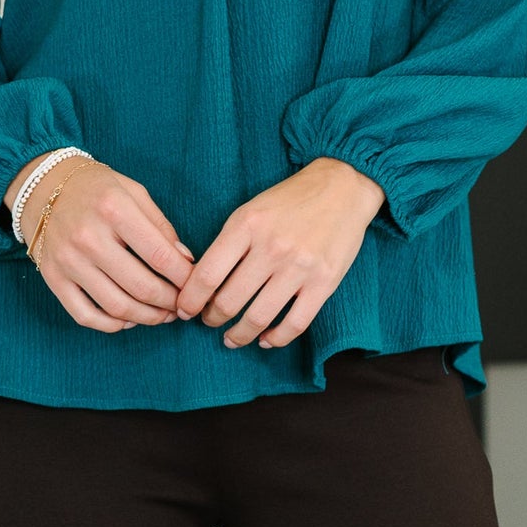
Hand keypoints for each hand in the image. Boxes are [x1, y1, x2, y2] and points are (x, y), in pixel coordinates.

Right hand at [6, 153, 193, 332]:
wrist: (40, 187)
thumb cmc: (94, 188)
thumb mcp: (133, 192)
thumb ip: (161, 226)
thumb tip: (186, 261)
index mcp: (113, 209)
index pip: (160, 255)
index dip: (185, 278)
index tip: (195, 285)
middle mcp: (88, 238)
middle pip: (142, 286)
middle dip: (171, 302)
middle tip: (183, 305)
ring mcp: (68, 261)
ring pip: (117, 307)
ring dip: (148, 318)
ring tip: (163, 315)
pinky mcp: (53, 279)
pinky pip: (86, 316)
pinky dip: (112, 325)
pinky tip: (129, 319)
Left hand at [174, 157, 384, 347]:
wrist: (343, 186)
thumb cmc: (290, 200)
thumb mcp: (250, 210)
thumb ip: (228, 243)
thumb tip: (202, 282)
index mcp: (247, 225)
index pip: (208, 274)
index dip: (190, 300)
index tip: (184, 310)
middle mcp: (272, 247)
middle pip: (229, 301)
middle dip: (211, 318)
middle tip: (209, 321)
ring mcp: (300, 267)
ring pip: (258, 317)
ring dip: (239, 335)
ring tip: (231, 338)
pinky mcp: (324, 282)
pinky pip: (295, 324)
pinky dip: (276, 339)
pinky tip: (265, 339)